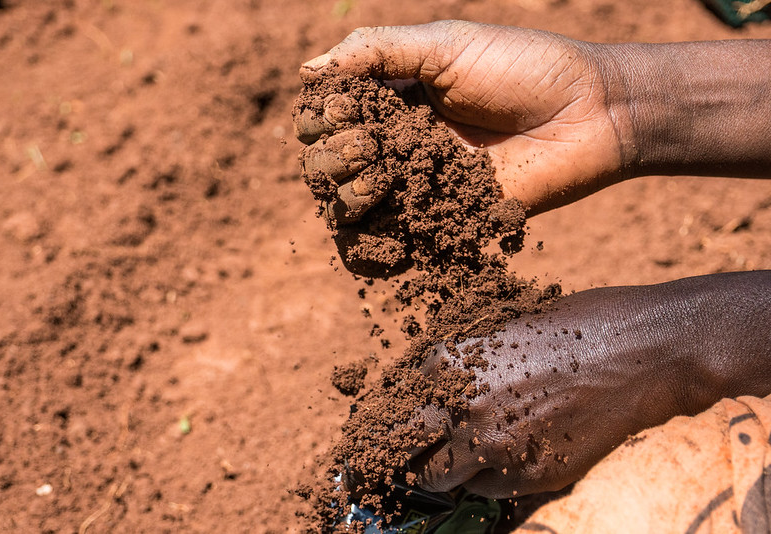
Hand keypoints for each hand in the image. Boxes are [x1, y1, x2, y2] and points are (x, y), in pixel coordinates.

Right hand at [294, 21, 627, 218]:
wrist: (588, 116)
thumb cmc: (523, 69)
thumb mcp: (445, 44)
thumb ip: (376, 51)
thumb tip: (306, 71)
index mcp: (388, 100)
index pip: (322, 118)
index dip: (320, 118)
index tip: (346, 108)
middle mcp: (393, 146)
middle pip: (325, 167)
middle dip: (333, 158)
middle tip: (369, 146)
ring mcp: (414, 189)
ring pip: (345, 211)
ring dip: (346, 198)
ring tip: (378, 180)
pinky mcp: (439, 225)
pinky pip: (384, 251)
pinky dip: (368, 254)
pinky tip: (381, 239)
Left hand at [408, 271, 770, 496]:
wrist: (643, 351)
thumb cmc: (575, 324)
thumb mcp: (500, 323)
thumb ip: (456, 359)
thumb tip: (423, 386)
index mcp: (445, 362)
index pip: (387, 408)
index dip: (377, 425)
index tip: (371, 435)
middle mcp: (459, 408)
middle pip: (399, 453)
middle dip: (392, 458)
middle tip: (388, 463)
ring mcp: (494, 447)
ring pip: (438, 479)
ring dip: (437, 470)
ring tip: (447, 458)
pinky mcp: (530, 476)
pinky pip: (487, 488)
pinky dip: (484, 477)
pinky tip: (503, 454)